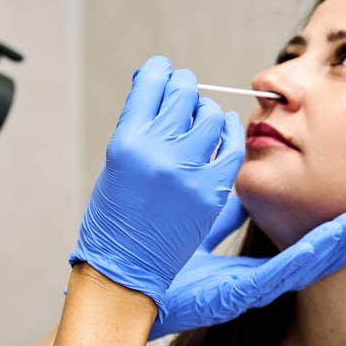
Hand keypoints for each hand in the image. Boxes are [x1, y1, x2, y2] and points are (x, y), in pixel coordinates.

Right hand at [70, 56, 244, 316]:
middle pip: (183, 94)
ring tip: (202, 119)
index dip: (160, 72)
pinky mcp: (210, 193)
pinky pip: (232, 147)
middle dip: (184, 88)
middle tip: (184, 93)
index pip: (150, 84)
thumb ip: (138, 125)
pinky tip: (227, 131)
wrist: (123, 273)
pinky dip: (232, 134)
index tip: (164, 72)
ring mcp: (186, 172)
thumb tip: (156, 80)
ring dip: (207, 111)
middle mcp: (156, 151)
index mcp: (125, 141)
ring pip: (211, 115)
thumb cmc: (113, 218)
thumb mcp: (115, 165)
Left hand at [150, 195, 345, 339]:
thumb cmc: (153, 269)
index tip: (340, 225)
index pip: (283, 256)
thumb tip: (239, 198)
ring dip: (325, 251)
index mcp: (235, 275)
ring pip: (295, 271)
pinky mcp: (232, 297)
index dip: (313, 243)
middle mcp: (243, 286)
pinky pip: (275, 274)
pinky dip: (304, 257)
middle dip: (329, 249)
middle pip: (298, 266)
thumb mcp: (193, 237)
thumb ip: (218, 219)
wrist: (121, 292)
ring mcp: (241, 293)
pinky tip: (324, 242)